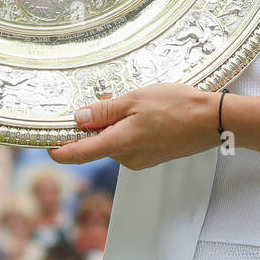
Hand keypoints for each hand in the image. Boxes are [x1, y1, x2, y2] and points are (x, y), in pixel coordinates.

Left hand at [47, 83, 220, 170]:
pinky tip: (146, 113)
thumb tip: (80, 118)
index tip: (45, 144)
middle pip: (97, 145)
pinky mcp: (153, 156)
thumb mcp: (137, 99)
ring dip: (115, 125)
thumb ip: (106, 110)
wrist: (214, 120)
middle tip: (103, 100)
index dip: (59, 150)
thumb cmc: (178, 106)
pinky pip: (131, 143)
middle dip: (94, 126)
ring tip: (135, 103)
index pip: (79, 154)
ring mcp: (142, 159)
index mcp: (120, 144)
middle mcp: (128, 158)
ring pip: (115, 142)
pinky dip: (129, 129)